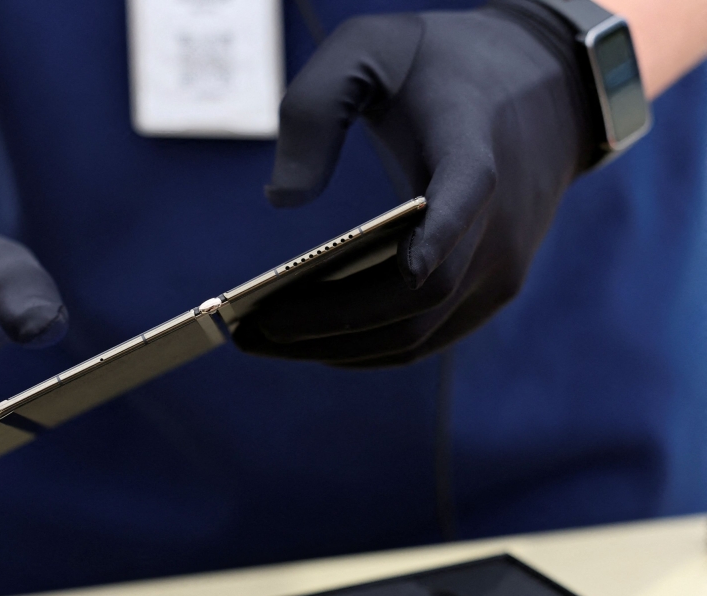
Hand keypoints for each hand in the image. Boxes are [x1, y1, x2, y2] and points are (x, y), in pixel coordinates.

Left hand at [234, 0, 595, 365]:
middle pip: (416, 298)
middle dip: (327, 324)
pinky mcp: (493, 291)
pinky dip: (366, 349)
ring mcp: (501, 266)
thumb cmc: (439, 68)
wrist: (543, 88)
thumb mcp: (369, 48)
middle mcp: (498, 222)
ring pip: (416, 335)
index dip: (438, 234)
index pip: (465, 195)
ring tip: (262, 341)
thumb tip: (282, 200)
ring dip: (336, 349)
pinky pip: (426, 339)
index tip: (404, 265)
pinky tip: (312, 343)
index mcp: (473, 148)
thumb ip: (317, 107)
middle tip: (250, 331)